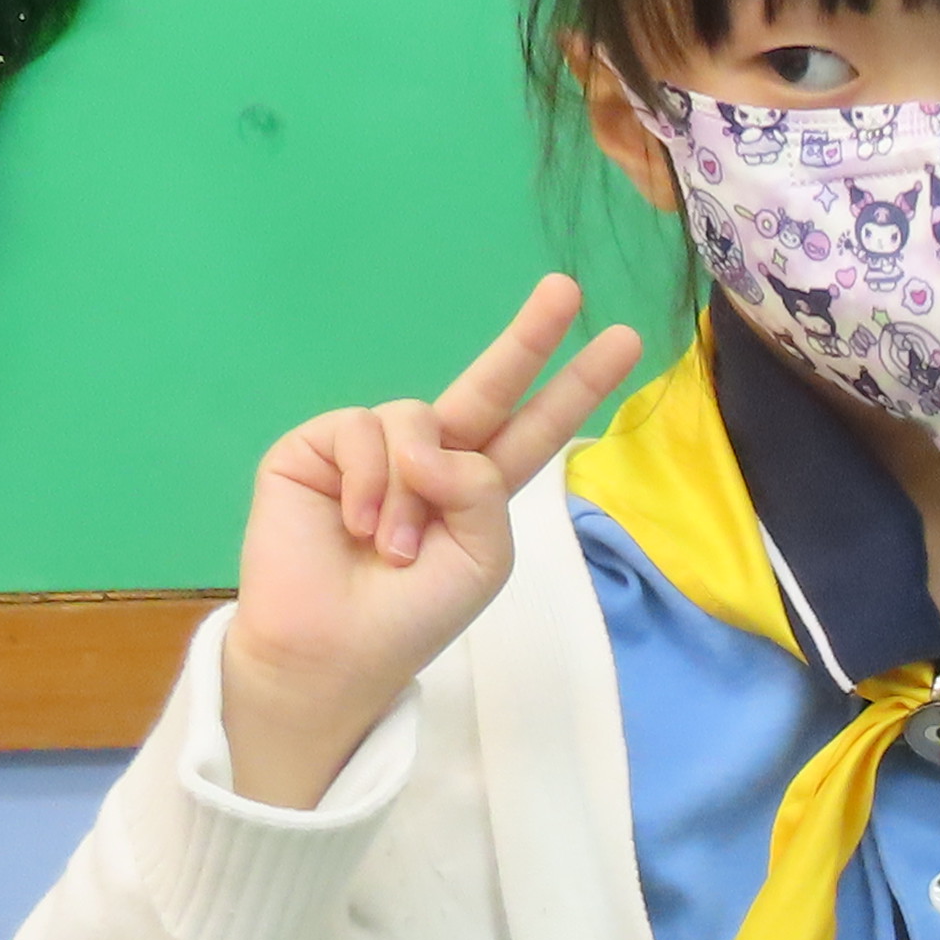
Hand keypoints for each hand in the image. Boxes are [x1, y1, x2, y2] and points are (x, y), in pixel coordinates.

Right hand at [221, 276, 642, 804]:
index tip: (623, 340)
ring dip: (411, 490)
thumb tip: (429, 442)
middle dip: (529, 338)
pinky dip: (369, 482)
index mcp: (477, 489)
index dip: (575, 387)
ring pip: (416, 419)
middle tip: (567, 289)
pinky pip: (362, 429)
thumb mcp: (482, 557)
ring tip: (392, 545)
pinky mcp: (317, 444)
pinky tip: (355, 523)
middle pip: (487, 385)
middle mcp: (429, 457)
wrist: (333, 650)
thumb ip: (483, 489)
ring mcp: (372, 447)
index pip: (534, 428)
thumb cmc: (414, 614)